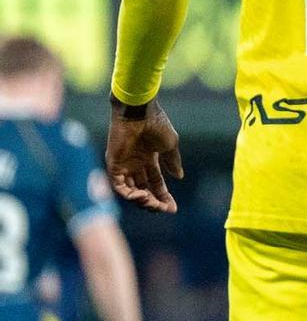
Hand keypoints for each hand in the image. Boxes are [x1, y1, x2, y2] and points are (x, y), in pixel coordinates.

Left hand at [106, 98, 182, 213]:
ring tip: (153, 203)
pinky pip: (119, 187)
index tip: (173, 208)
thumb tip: (179, 177)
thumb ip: (173, 161)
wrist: (140, 112)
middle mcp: (135, 163)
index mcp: (149, 158)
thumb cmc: (156, 124)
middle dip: (155, 202)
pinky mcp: (113, 165)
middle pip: (144, 190)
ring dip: (143, 201)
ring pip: (131, 191)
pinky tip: (143, 195)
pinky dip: (130, 195)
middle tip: (164, 208)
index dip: (164, 196)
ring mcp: (124, 165)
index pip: (156, 183)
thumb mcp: (170, 145)